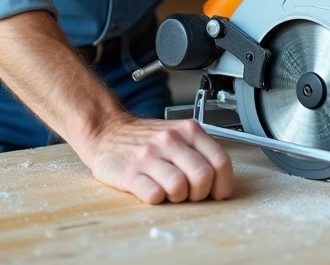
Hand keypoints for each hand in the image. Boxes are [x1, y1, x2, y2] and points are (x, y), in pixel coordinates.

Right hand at [80, 115, 233, 203]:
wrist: (106, 132)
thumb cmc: (146, 139)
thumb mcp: (179, 134)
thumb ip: (201, 153)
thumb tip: (222, 183)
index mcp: (188, 130)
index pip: (220, 161)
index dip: (223, 184)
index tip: (218, 192)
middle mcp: (170, 140)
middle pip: (203, 177)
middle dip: (200, 193)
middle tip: (189, 192)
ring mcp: (149, 156)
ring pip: (180, 187)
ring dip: (177, 197)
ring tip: (169, 190)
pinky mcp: (130, 173)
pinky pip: (154, 195)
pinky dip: (157, 199)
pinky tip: (152, 190)